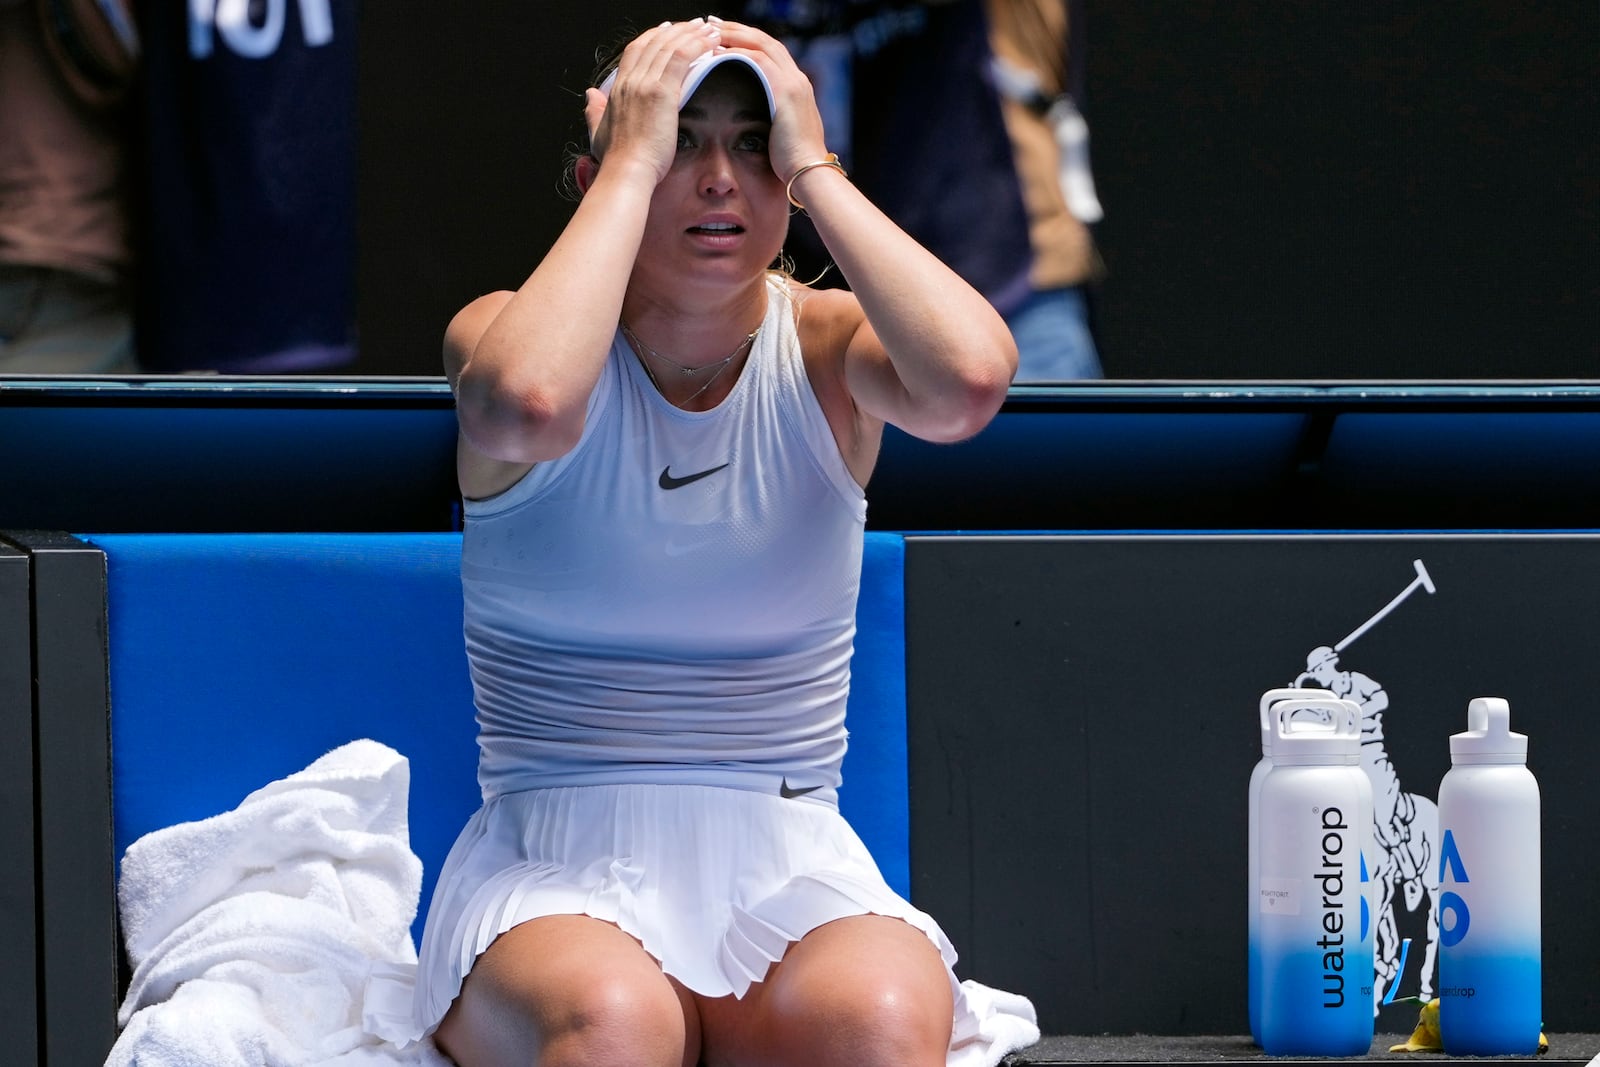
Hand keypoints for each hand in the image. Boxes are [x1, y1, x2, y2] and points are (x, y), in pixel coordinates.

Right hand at [585, 19, 724, 184]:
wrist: (626, 171)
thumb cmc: (617, 160)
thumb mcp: (598, 131)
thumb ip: (595, 111)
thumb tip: (590, 95)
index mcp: (618, 89)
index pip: (635, 51)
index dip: (652, 37)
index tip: (667, 30)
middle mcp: (630, 81)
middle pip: (654, 43)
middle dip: (677, 30)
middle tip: (695, 24)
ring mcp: (645, 84)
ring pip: (670, 46)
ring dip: (692, 33)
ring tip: (709, 28)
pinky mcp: (662, 92)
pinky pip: (682, 57)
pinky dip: (698, 45)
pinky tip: (712, 41)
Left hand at [698, 20, 829, 184]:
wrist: (808, 173)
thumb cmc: (791, 163)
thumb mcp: (780, 134)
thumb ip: (769, 119)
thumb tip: (751, 120)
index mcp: (796, 87)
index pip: (769, 52)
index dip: (746, 40)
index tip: (722, 35)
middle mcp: (797, 79)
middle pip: (765, 41)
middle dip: (738, 29)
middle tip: (711, 23)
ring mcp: (794, 83)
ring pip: (762, 45)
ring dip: (735, 35)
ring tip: (711, 30)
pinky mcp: (787, 92)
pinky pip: (760, 61)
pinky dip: (738, 53)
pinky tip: (718, 52)